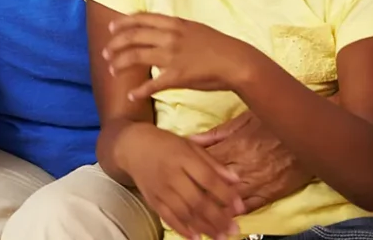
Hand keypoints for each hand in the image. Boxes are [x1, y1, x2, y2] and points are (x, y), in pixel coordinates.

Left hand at [103, 13, 259, 99]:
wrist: (237, 62)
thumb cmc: (218, 45)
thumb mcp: (194, 28)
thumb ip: (175, 28)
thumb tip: (158, 28)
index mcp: (174, 23)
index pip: (141, 19)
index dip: (123, 24)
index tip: (111, 29)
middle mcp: (169, 37)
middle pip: (132, 37)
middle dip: (115, 45)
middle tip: (105, 53)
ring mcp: (172, 56)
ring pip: (136, 57)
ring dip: (120, 64)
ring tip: (112, 70)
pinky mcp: (177, 76)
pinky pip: (152, 84)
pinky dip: (139, 90)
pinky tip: (131, 95)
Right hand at [121, 123, 242, 239]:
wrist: (132, 146)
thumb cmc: (165, 143)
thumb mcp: (190, 144)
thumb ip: (212, 163)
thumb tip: (236, 180)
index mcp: (182, 157)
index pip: (207, 179)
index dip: (225, 195)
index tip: (240, 207)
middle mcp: (170, 174)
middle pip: (197, 200)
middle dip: (217, 218)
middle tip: (234, 230)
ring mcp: (160, 189)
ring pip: (184, 213)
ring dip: (203, 227)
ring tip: (220, 237)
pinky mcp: (152, 199)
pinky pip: (167, 217)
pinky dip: (182, 229)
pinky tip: (196, 237)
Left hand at [191, 110, 312, 212]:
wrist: (310, 133)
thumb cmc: (274, 122)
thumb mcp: (243, 121)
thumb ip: (216, 134)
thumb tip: (191, 140)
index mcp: (235, 146)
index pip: (204, 162)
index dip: (188, 170)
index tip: (175, 174)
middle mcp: (244, 167)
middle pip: (213, 183)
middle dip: (196, 191)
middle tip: (179, 198)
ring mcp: (258, 182)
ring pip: (230, 199)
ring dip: (213, 207)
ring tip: (196, 212)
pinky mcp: (272, 193)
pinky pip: (251, 206)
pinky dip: (236, 213)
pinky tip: (225, 217)